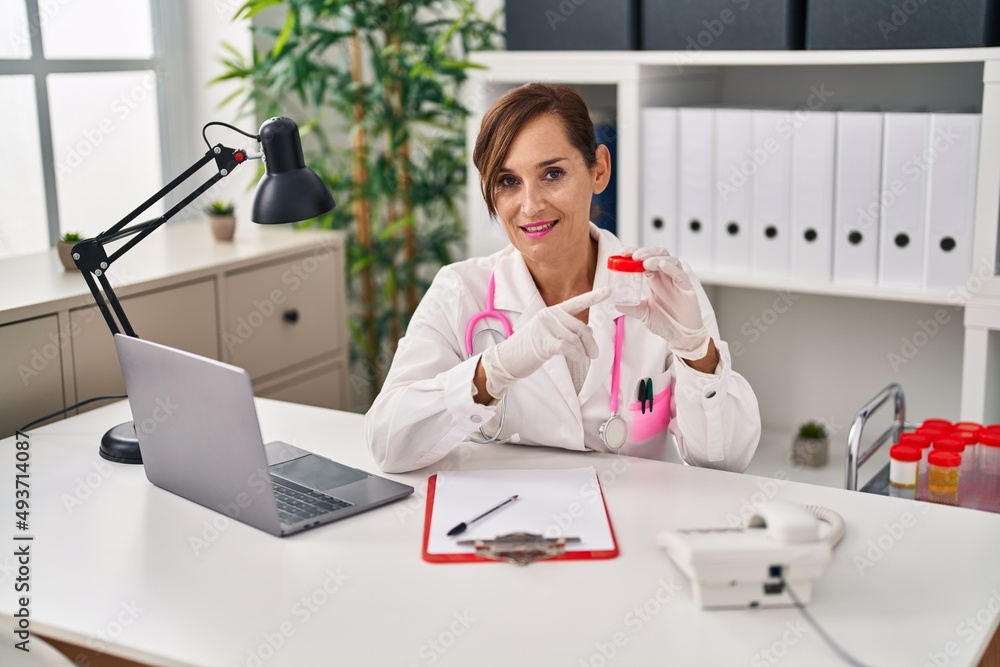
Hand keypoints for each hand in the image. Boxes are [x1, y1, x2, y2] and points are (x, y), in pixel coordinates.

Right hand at [479, 287, 609, 398]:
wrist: (506, 359)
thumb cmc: (527, 348)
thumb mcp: (546, 333)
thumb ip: (564, 330)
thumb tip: (587, 335)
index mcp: (551, 311)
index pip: (576, 302)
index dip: (594, 297)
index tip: (608, 291)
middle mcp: (549, 315)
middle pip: (580, 327)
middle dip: (591, 343)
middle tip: (594, 355)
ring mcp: (545, 328)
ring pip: (576, 340)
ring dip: (583, 353)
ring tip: (583, 360)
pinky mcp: (543, 342)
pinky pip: (568, 348)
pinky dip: (576, 356)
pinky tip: (576, 360)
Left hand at [615, 247, 710, 360]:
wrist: (681, 336)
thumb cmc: (666, 322)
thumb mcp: (644, 314)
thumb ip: (631, 308)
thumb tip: (615, 304)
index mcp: (654, 280)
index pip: (644, 260)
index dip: (634, 253)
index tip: (622, 253)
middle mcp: (665, 277)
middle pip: (657, 255)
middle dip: (645, 252)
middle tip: (633, 255)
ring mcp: (677, 281)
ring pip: (670, 260)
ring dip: (656, 258)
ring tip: (645, 262)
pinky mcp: (687, 288)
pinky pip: (681, 274)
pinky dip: (672, 268)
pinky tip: (662, 266)